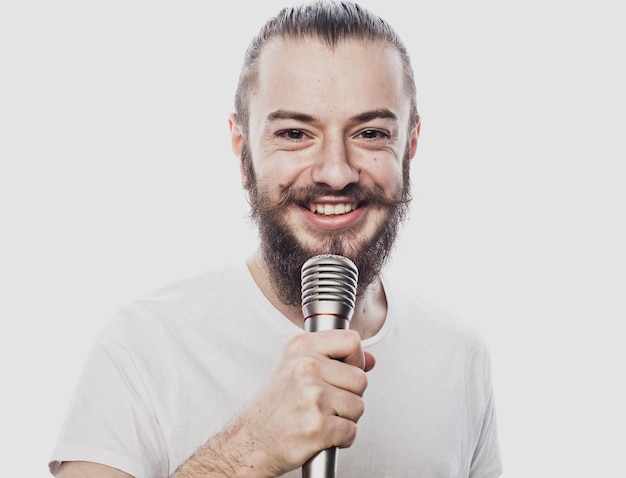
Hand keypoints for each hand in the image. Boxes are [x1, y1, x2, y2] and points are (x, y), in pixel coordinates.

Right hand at [180, 329, 374, 476]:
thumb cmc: (274, 406)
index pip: (351, 340)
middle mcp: (306, 367)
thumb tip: (370, 360)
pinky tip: (323, 434)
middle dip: (350, 395)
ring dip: (346, 418)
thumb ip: (334, 359)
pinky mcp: (317, 426)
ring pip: (358, 406)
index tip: (345, 370)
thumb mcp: (295, 367)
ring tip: (322, 417)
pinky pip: (351, 430)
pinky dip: (342, 438)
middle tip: (326, 402)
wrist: (251, 440)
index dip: (356, 359)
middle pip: (360, 378)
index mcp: (301, 347)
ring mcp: (312, 396)